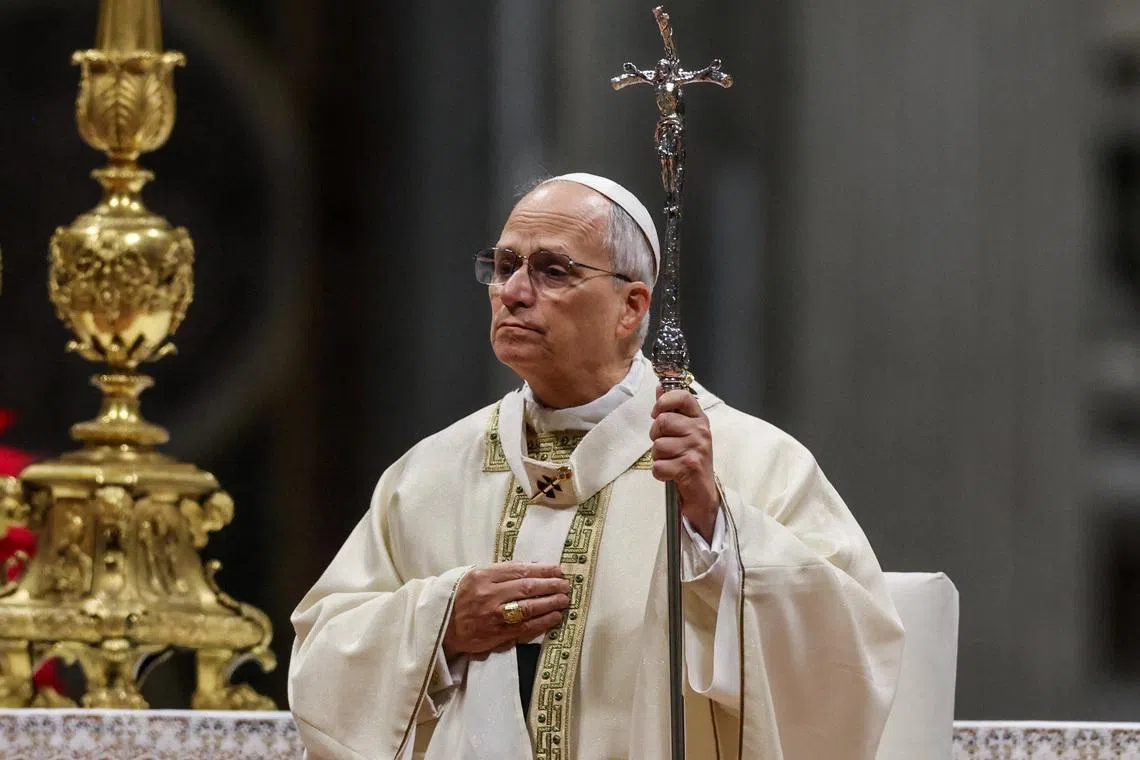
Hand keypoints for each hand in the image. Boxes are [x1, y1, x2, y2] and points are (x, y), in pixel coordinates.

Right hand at [443, 562, 569, 658]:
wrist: (440, 627)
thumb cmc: (458, 598)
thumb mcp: (473, 577)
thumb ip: (499, 573)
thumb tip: (532, 568)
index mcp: (482, 576)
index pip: (519, 570)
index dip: (542, 570)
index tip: (557, 569)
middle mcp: (489, 594)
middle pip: (527, 588)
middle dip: (551, 585)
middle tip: (566, 585)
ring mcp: (493, 615)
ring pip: (529, 607)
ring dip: (550, 603)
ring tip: (564, 600)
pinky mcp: (496, 634)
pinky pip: (525, 628)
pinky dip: (542, 622)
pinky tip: (554, 617)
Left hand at [650, 385, 719, 541]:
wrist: (703, 493)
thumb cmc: (691, 459)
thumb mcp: (685, 432)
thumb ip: (672, 410)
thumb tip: (659, 387)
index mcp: (699, 420)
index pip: (682, 396)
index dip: (664, 402)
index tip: (657, 413)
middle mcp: (700, 431)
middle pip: (662, 421)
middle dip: (656, 437)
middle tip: (667, 448)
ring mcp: (696, 448)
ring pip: (658, 446)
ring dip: (658, 458)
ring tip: (671, 462)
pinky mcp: (689, 466)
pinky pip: (658, 466)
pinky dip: (660, 473)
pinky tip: (671, 475)